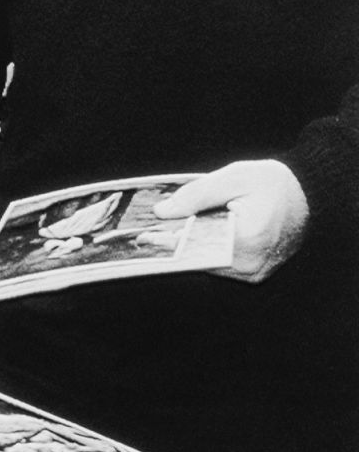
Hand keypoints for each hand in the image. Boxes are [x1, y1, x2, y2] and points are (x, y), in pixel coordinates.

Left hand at [153, 160, 309, 281]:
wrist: (309, 196)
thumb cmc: (274, 183)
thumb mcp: (234, 177)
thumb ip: (196, 194)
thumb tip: (163, 211)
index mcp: (247, 238)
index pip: (196, 248)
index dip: (167, 243)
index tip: (143, 239)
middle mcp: (251, 263)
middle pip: (199, 260)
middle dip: (175, 245)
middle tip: (148, 235)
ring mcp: (254, 273)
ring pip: (209, 265)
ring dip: (191, 250)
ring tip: (170, 233)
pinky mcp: (255, 274)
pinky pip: (221, 267)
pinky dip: (207, 252)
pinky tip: (195, 237)